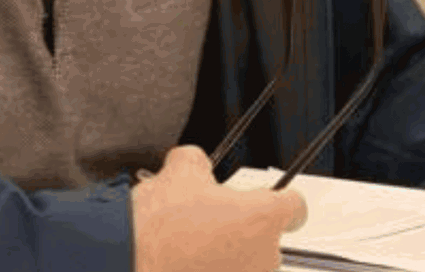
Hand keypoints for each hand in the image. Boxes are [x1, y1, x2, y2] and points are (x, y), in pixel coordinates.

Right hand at [131, 145, 308, 271]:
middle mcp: (265, 257)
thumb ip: (200, 162)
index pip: (296, 207)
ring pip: (247, 265)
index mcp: (263, 218)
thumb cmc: (159, 223)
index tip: (271, 201)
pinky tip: (186, 264)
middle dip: (244, 231)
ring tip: (193, 247)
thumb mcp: (180, 169)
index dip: (281, 200)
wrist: (129, 260)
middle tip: (211, 223)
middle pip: (268, 240)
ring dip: (228, 257)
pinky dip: (210, 271)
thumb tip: (197, 166)